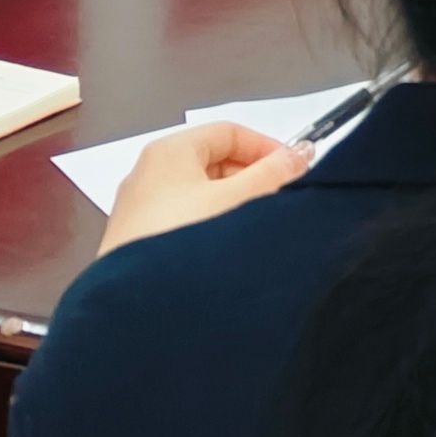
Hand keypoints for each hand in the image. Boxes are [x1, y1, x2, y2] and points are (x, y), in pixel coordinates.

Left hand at [98, 120, 310, 254]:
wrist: (136, 304)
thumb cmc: (182, 240)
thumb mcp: (239, 200)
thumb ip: (273, 173)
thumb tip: (299, 154)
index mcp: (168, 151)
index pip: (229, 132)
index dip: (266, 147)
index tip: (293, 170)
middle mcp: (148, 173)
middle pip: (213, 160)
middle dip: (251, 177)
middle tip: (278, 199)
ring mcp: (139, 208)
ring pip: (199, 192)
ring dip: (232, 203)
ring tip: (253, 227)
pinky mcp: (137, 239)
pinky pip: (183, 217)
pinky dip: (209, 223)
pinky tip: (224, 249)